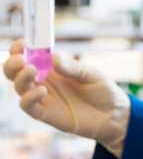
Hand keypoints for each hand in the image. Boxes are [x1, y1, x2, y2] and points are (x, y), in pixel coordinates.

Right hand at [3, 40, 129, 157]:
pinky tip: (42, 90)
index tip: (22, 43)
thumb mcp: (91, 75)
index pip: (28, 56)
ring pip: (20, 87)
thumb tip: (54, 58)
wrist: (114, 114)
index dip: (20, 49)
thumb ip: (73, 68)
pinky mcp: (47, 114)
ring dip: (20, 78)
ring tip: (32, 70)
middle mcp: (44, 81)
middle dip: (12, 63)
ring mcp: (44, 98)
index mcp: (53, 68)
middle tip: (21, 60)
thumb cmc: (103, 91)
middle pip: (16, 71)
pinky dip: (29, 97)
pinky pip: (28, 106)